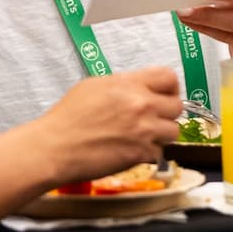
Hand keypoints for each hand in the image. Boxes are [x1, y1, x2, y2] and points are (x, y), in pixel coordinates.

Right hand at [35, 67, 180, 185]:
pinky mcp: (140, 154)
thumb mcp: (94, 86)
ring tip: (143, 137)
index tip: (164, 95)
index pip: (169, 77)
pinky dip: (148, 154)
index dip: (170, 87)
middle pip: (177, 106)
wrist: (55, 147)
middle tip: (153, 119)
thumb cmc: (68, 116)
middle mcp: (142, 104)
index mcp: (129, 83)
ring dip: (161, 135)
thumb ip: (123, 85)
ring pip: (173, 131)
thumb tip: (137, 89)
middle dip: (167, 113)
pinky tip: (131, 152)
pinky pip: (159, 153)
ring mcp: (144, 130)